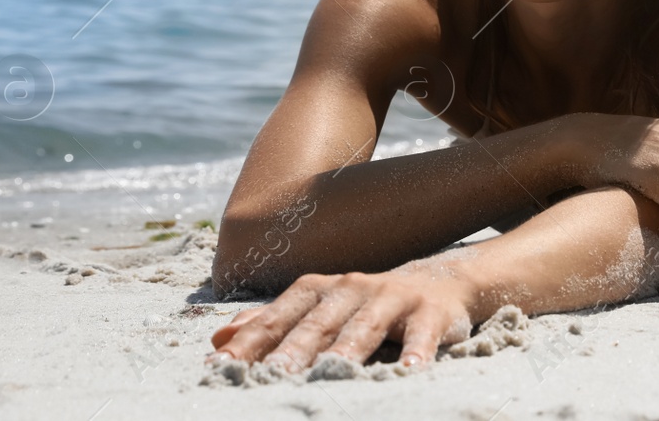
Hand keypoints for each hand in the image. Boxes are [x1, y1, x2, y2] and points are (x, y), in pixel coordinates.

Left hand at [208, 264, 478, 372]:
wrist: (439, 283)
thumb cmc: (365, 305)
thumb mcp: (319, 309)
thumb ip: (272, 324)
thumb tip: (219, 338)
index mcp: (318, 291)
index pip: (278, 317)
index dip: (250, 342)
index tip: (221, 367)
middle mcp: (351, 288)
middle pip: (318, 324)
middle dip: (293, 350)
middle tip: (270, 376)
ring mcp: (391, 297)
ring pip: (365, 326)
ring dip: (347, 350)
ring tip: (329, 374)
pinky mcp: (429, 312)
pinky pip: (421, 332)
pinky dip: (416, 351)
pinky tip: (409, 371)